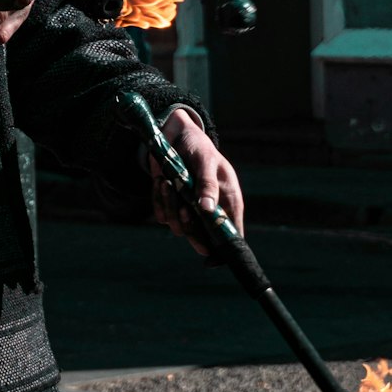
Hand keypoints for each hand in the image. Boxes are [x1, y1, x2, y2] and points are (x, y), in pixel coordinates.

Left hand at [150, 107, 243, 256]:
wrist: (174, 135)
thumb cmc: (199, 147)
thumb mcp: (206, 161)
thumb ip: (208, 184)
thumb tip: (208, 209)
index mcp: (228, 203)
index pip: (231, 235)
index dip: (224, 250)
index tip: (210, 256)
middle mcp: (209, 211)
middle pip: (202, 239)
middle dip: (190, 229)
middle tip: (184, 209)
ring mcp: (189, 209)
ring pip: (179, 228)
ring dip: (171, 208)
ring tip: (168, 183)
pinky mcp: (170, 204)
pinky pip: (162, 215)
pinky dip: (160, 200)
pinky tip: (161, 180)